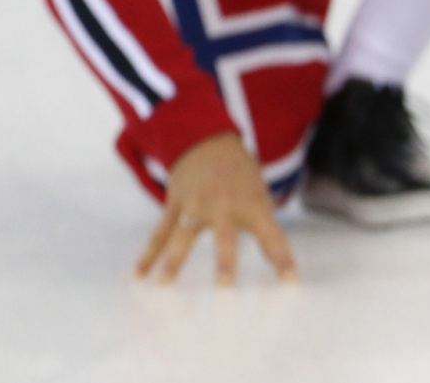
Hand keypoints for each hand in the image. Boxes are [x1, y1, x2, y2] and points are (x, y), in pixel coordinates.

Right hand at [136, 133, 298, 285]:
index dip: (281, 258)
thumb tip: (280, 266)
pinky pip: (160, 232)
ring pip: (183, 235)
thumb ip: (265, 227)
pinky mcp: (174, 203)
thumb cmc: (242, 178)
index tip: (290, 280)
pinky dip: (148, 254)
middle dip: (225, 262)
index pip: (272, 236)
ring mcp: (195, 203)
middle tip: (224, 287)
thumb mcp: (260, 196)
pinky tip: (139, 275)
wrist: (208, 141)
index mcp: (252, 204)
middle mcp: (224, 204)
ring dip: (174, 260)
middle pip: (225, 237)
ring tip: (164, 284)